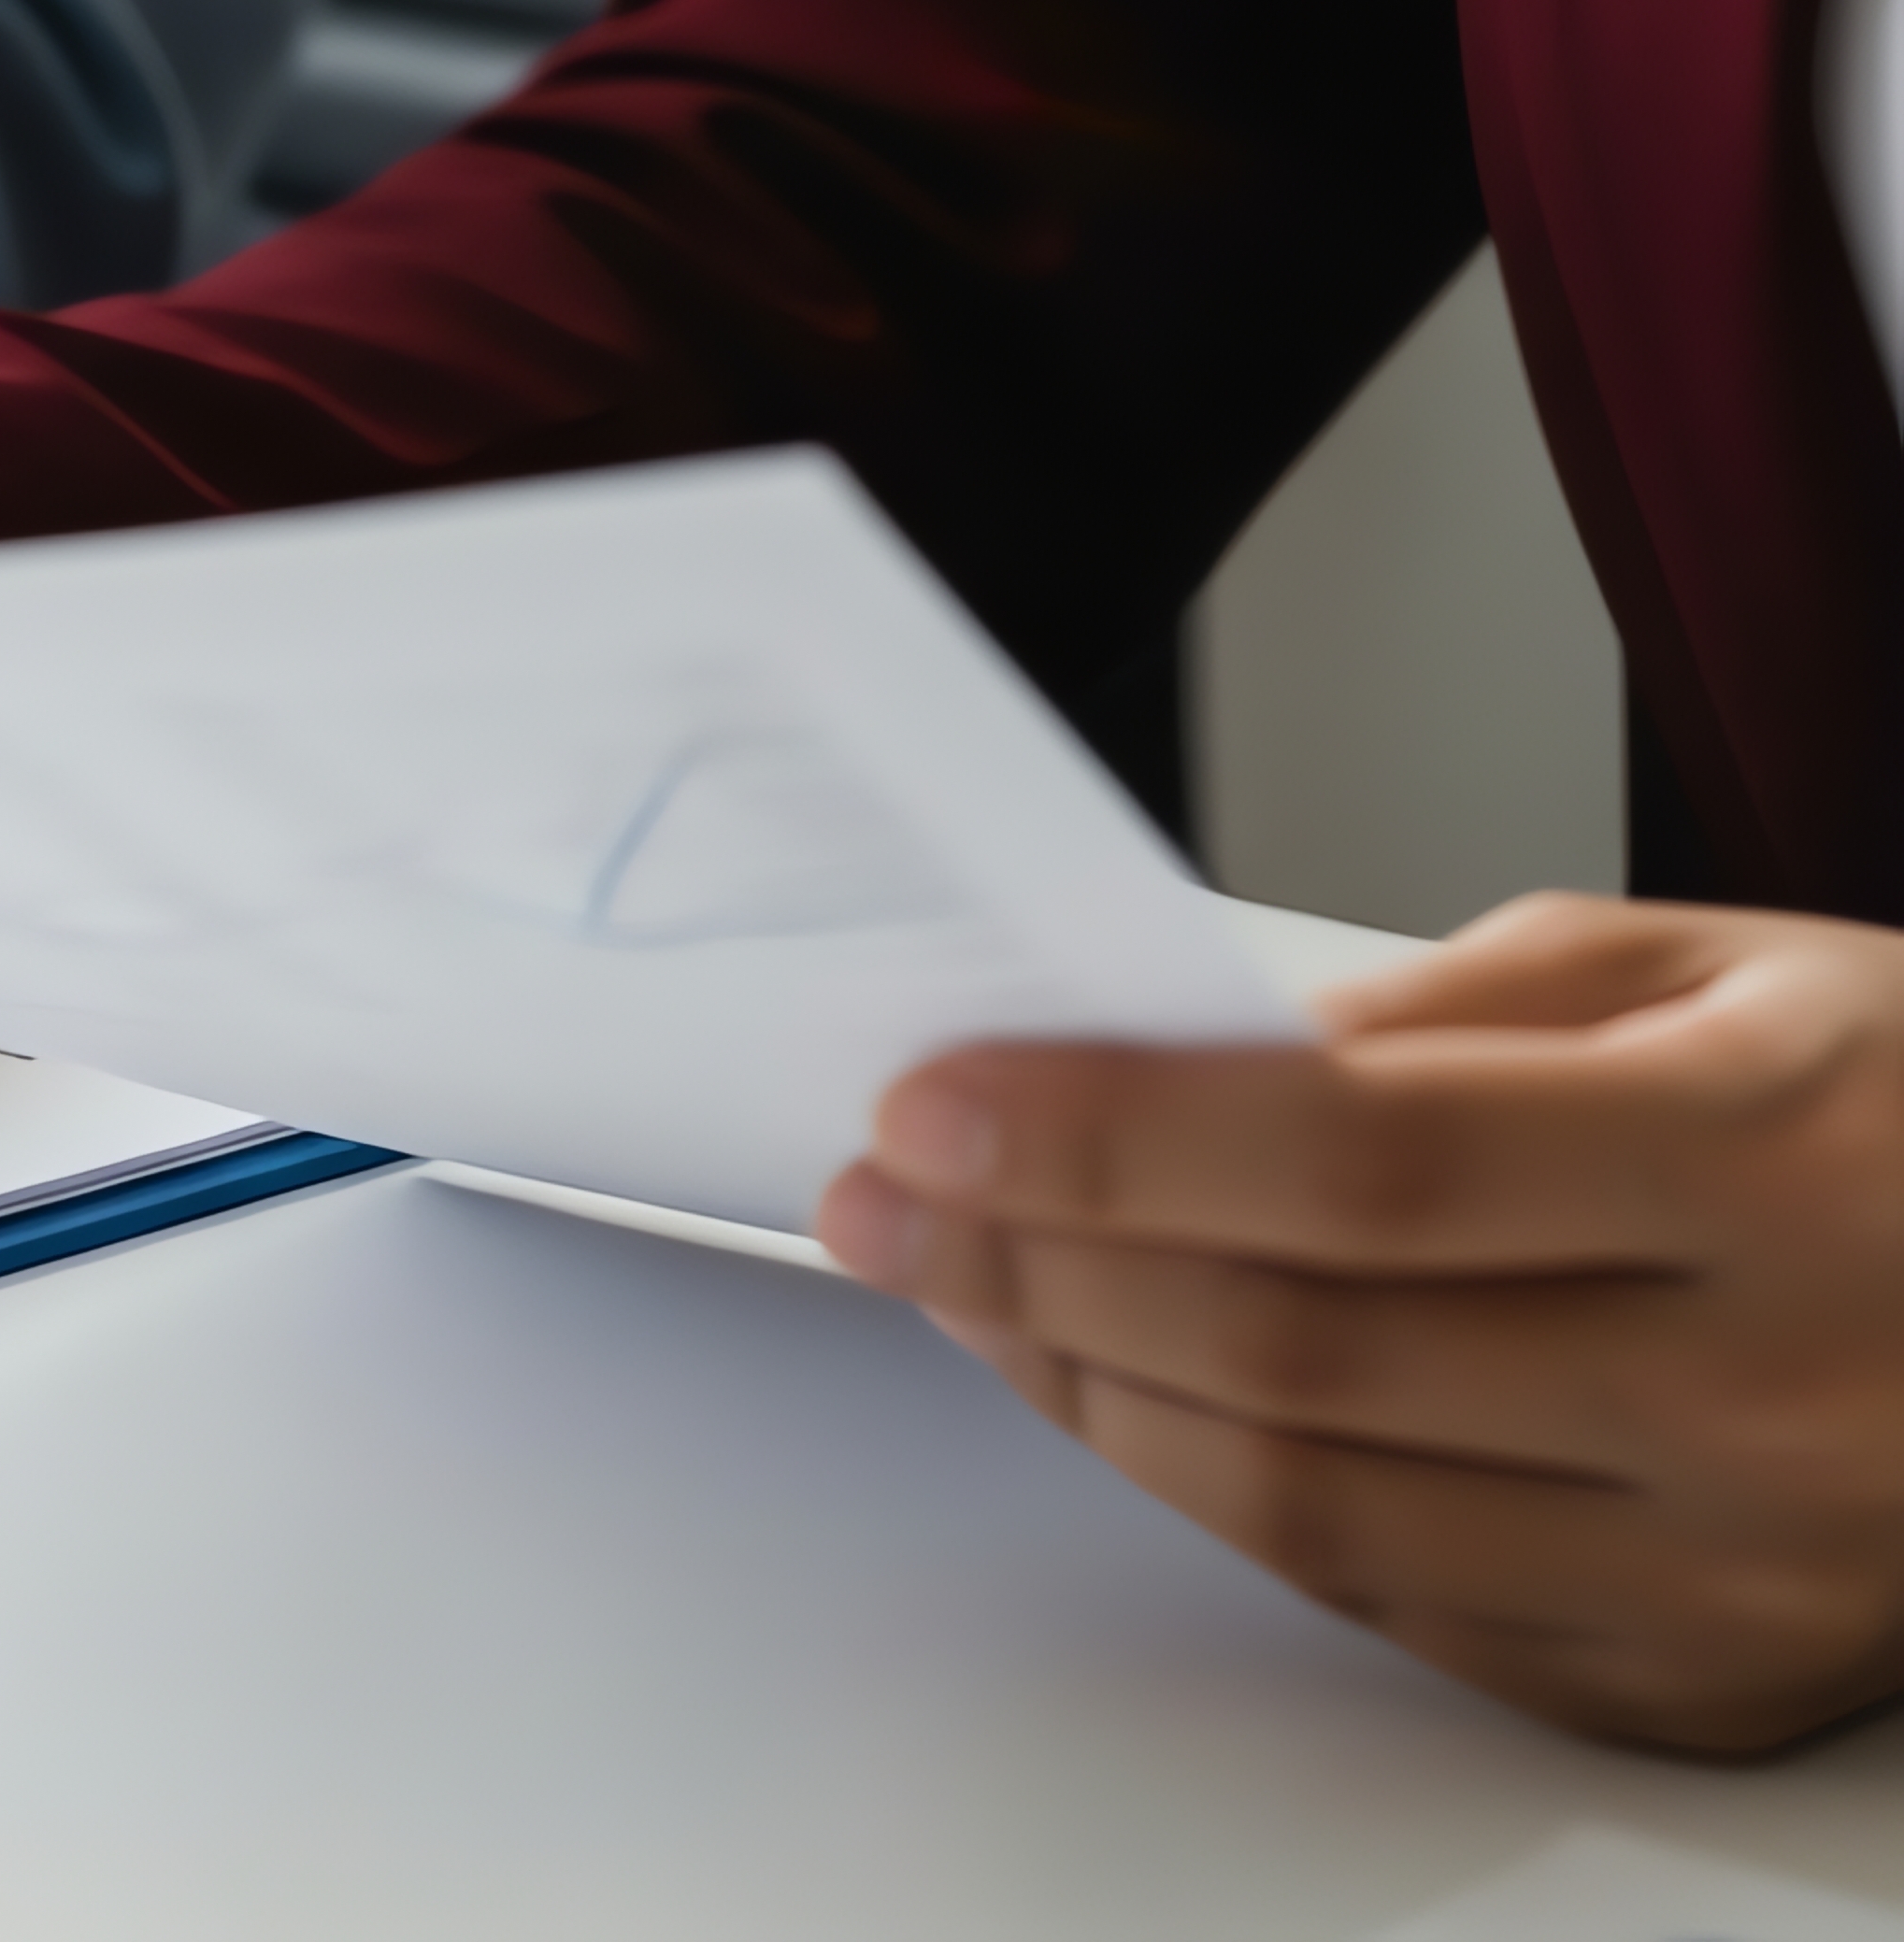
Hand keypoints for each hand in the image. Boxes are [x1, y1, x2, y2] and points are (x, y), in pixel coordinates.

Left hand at [820, 893, 1903, 1751]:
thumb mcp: (1714, 970)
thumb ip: (1441, 1010)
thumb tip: (1184, 1064)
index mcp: (1765, 1163)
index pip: (1352, 1165)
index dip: (1108, 1141)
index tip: (932, 1108)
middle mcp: (1765, 1390)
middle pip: (1298, 1348)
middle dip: (1037, 1264)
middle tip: (891, 1197)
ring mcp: (1741, 1570)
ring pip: (1312, 1506)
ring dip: (1092, 1394)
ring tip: (974, 1292)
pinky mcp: (1707, 1685)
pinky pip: (1398, 1609)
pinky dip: (1228, 1504)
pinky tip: (1134, 1400)